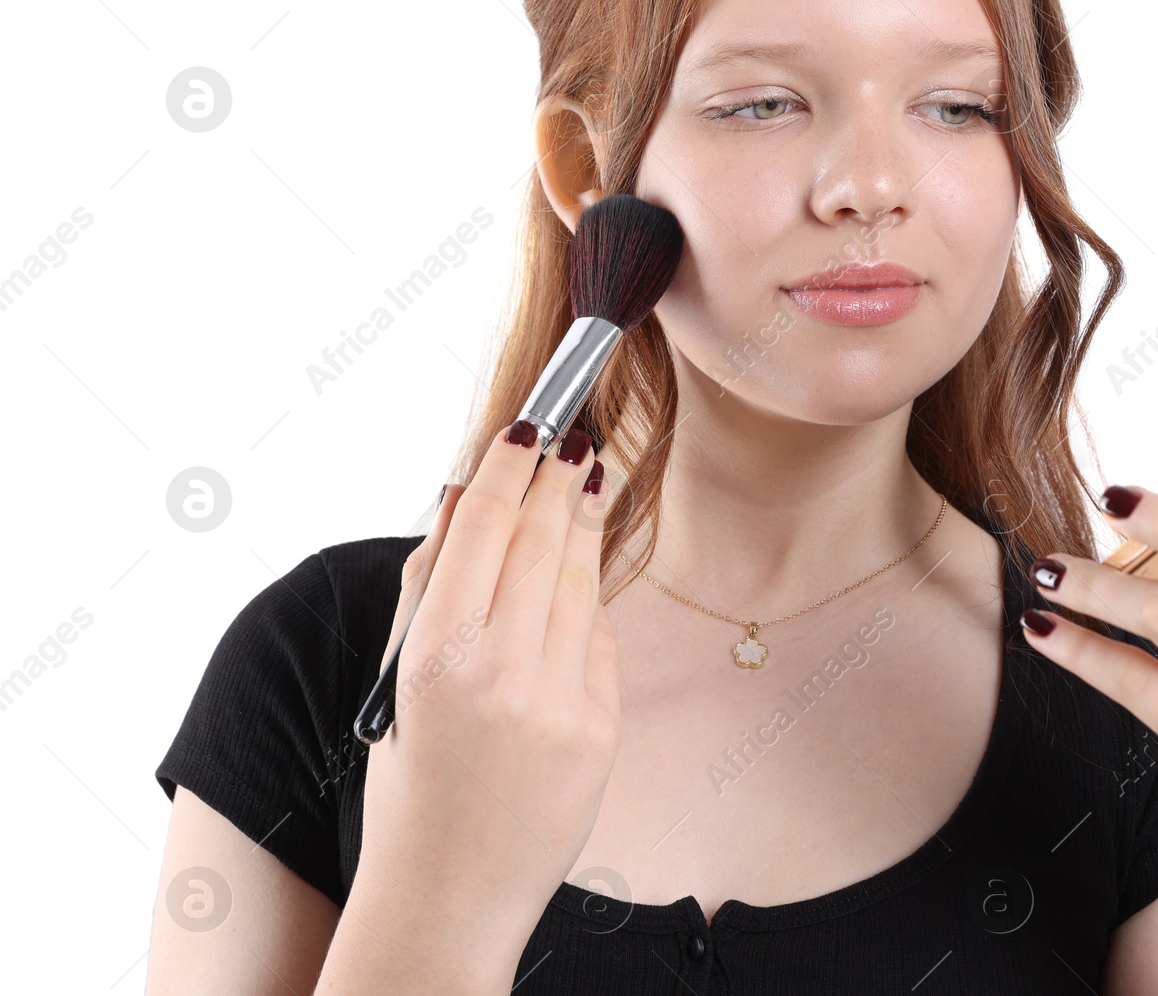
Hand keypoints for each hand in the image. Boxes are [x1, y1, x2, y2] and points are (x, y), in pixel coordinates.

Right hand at [352, 426, 621, 972]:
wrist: (449, 895)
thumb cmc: (409, 781)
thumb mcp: (396, 680)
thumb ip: (429, 584)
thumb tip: (463, 494)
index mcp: (436, 658)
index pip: (484, 527)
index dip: (510, 463)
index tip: (528, 421)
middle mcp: (503, 675)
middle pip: (541, 541)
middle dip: (556, 476)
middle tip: (570, 432)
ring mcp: (561, 702)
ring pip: (580, 581)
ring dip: (582, 523)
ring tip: (584, 479)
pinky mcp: (602, 728)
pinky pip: (600, 640)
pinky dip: (587, 603)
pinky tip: (578, 577)